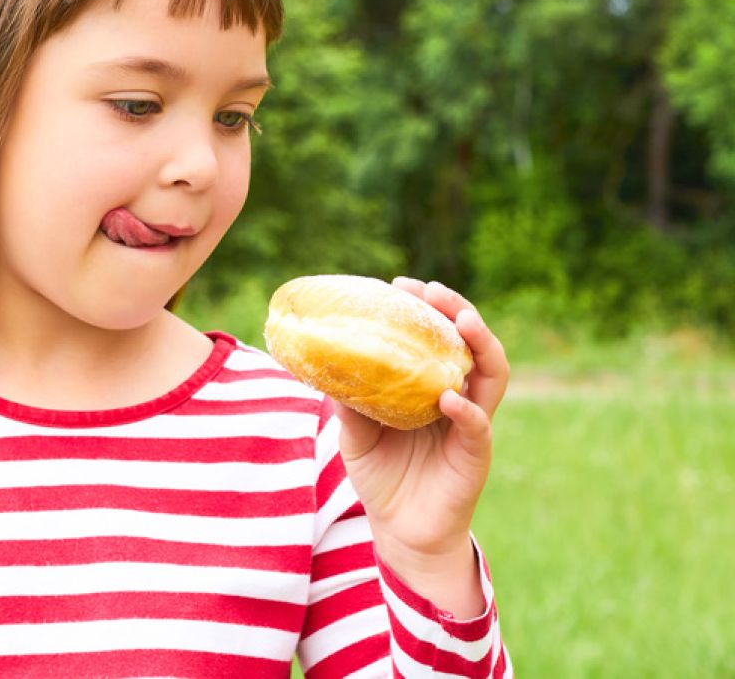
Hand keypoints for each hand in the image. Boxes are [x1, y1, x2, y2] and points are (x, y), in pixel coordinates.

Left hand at [332, 278, 508, 605]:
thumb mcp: (355, 435)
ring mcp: (470, 423)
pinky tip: (448, 396)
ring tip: (463, 321)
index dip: (426, 308)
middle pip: (471, 343)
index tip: (401, 284)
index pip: (438, 336)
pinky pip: (478, 426)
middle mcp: (457, 396)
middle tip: (434, 291)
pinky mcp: (475, 455)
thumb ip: (349, 403)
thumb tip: (325, 364)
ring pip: (492, 375)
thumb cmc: (382, 476)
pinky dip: (466, 410)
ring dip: (481, 344)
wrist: (401, 532)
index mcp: (430, 385)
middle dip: (458, 311)